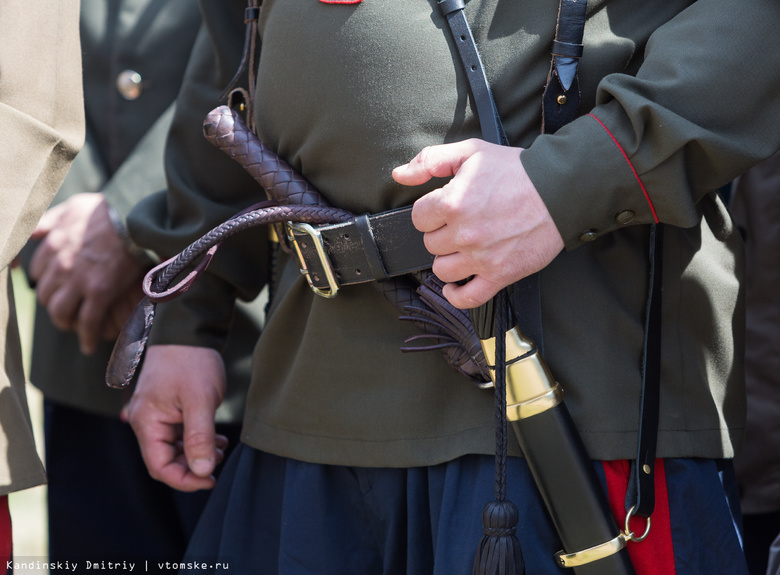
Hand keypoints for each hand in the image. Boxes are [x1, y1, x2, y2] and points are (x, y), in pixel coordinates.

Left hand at [28, 193, 145, 353]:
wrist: (135, 219)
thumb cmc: (108, 210)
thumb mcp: (71, 207)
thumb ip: (48, 220)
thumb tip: (29, 232)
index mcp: (52, 245)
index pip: (37, 272)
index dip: (46, 280)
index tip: (56, 284)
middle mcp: (60, 265)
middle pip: (46, 295)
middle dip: (54, 303)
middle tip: (65, 308)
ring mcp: (79, 281)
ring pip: (61, 312)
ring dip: (65, 323)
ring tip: (74, 327)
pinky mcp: (100, 293)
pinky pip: (88, 322)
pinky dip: (87, 338)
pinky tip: (88, 346)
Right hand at [127, 345, 228, 491]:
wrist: (189, 331)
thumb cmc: (192, 361)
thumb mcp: (201, 400)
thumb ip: (200, 437)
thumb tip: (203, 470)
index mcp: (147, 422)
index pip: (159, 467)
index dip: (185, 479)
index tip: (211, 480)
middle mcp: (146, 422)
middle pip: (165, 461)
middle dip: (193, 467)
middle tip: (220, 461)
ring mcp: (156, 416)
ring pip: (173, 449)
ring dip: (197, 454)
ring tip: (222, 448)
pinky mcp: (167, 410)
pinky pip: (178, 435)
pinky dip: (196, 441)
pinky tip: (216, 439)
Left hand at [393, 139, 563, 308]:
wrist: (560, 190)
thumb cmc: (516, 170)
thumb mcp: (471, 152)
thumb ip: (430, 160)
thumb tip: (399, 174)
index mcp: (453, 202)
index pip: (418, 218)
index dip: (431, 211)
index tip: (446, 207)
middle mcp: (464, 233)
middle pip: (430, 244)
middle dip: (441, 233)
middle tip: (461, 223)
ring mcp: (481, 257)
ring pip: (442, 271)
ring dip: (449, 260)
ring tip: (463, 247)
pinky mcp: (500, 275)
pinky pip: (467, 297)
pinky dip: (456, 295)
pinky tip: (455, 285)